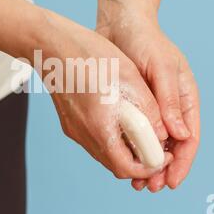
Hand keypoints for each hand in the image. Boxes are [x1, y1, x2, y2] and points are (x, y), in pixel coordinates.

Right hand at [38, 10, 172, 180]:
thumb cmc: (89, 54)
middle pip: (116, 165)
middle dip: (140, 161)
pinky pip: (95, 142)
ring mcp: (74, 130)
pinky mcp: (70, 123)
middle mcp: (84, 134)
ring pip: (105, 154)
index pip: (127, 167)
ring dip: (126, 151)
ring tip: (143, 131)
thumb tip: (162, 133)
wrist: (51, 45)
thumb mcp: (128, 77)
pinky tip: (121, 120)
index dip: (149, 166)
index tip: (162, 154)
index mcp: (99, 126)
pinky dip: (112, 140)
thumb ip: (148, 109)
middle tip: (156, 145)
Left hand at [97, 13, 199, 190]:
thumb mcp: (162, 68)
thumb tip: (180, 136)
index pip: (188, 138)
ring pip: (152, 143)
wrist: (122, 23)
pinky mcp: (132, 104)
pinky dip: (132, 148)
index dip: (182, 162)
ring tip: (137, 181)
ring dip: (146, 163)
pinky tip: (123, 159)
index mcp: (184, 99)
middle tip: (151, 187)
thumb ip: (170, 101)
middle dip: (162, 169)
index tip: (172, 181)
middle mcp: (169, 107)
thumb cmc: (146, 41)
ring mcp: (151, 106)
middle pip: (170, 146)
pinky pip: (135, 132)